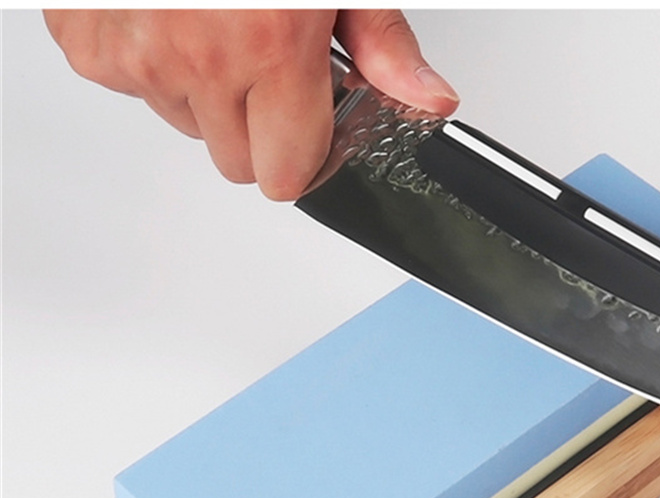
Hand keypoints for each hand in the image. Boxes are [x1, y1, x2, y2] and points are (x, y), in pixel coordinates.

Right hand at [43, 9, 459, 200]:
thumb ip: (382, 42)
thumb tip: (428, 100)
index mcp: (270, 47)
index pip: (286, 176)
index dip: (303, 155)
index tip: (310, 125)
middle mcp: (199, 59)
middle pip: (237, 162)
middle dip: (259, 128)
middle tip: (265, 59)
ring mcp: (138, 53)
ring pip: (186, 123)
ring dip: (205, 90)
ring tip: (215, 16)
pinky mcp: (87, 39)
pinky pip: (132, 85)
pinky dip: (152, 57)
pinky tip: (169, 8)